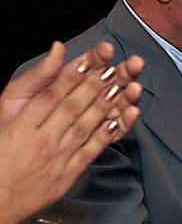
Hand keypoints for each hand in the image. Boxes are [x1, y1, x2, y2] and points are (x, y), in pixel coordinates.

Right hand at [0, 42, 142, 223]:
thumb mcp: (5, 114)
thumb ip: (32, 83)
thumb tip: (56, 51)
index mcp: (21, 125)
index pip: (52, 94)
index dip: (74, 74)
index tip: (93, 58)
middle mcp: (40, 139)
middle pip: (73, 106)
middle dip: (98, 84)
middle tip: (120, 66)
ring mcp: (56, 157)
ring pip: (86, 125)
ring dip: (109, 105)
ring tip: (127, 85)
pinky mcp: (68, 173)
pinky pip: (92, 150)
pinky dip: (108, 133)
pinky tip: (123, 117)